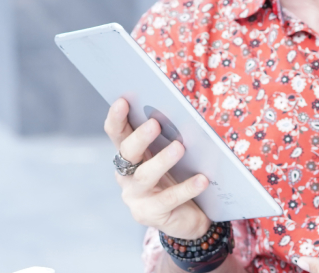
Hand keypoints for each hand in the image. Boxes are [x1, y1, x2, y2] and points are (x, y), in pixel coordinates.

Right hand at [104, 98, 212, 239]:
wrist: (187, 218)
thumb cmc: (177, 178)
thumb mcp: (170, 156)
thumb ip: (168, 138)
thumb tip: (182, 112)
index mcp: (129, 155)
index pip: (117, 133)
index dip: (117, 118)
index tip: (123, 101)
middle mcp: (126, 175)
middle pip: (127, 152)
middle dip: (139, 137)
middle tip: (154, 124)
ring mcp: (136, 196)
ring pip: (145, 176)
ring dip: (162, 160)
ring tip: (180, 147)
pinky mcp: (151, 213)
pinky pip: (169, 199)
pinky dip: (186, 188)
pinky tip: (202, 180)